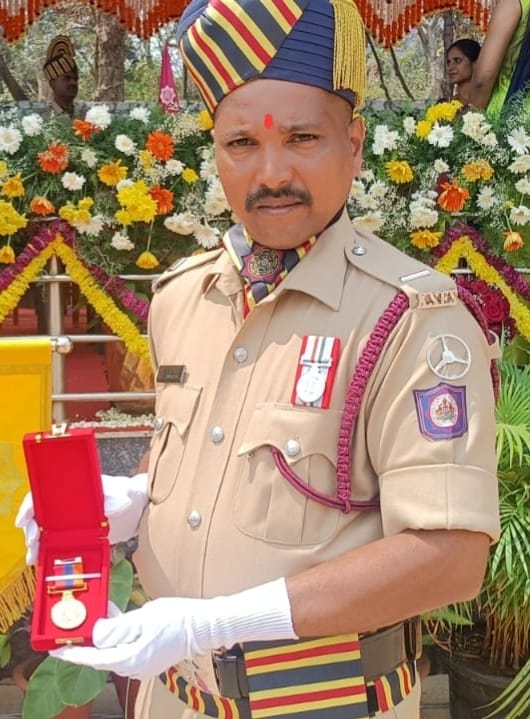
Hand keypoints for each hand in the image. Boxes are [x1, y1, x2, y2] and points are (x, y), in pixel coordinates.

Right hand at [15, 473, 148, 563]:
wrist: (139, 511)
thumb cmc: (129, 495)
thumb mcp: (122, 495)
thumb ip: (115, 499)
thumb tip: (109, 506)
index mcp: (73, 491)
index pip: (44, 495)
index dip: (30, 506)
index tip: (24, 519)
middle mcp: (67, 506)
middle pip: (40, 516)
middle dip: (32, 529)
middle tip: (33, 542)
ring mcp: (70, 522)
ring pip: (45, 532)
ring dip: (37, 544)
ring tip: (34, 556)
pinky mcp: (76, 537)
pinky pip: (56, 544)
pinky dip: (47, 552)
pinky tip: (41, 560)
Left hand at [50, 578, 296, 680]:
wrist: (206, 624)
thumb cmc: (179, 618)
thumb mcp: (144, 617)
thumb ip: (117, 627)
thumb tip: (96, 634)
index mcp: (131, 658)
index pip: (94, 658)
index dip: (73, 653)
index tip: (57, 649)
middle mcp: (135, 666)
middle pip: (103, 654)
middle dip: (91, 639)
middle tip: (79, 622)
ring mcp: (144, 664)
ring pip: (115, 650)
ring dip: (107, 634)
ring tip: (103, 612)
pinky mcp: (151, 657)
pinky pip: (127, 648)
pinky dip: (120, 635)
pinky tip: (120, 618)